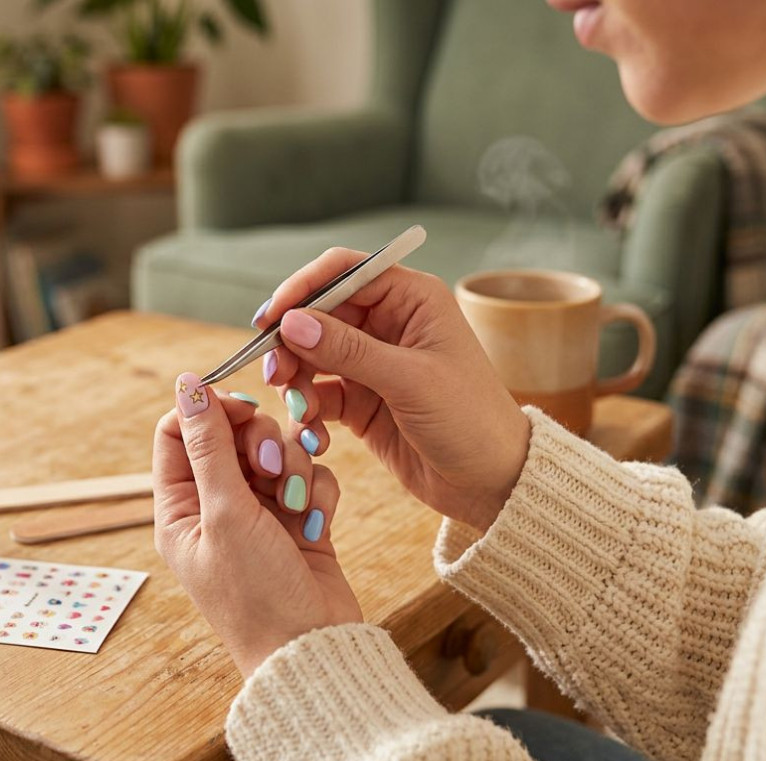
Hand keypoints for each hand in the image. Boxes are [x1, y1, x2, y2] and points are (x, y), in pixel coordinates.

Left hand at [153, 373, 361, 677]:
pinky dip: (317, 491)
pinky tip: (316, 523)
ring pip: (276, 450)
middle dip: (261, 443)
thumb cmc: (257, 595)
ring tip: (295, 505)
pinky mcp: (298, 519)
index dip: (210, 411)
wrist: (312, 649)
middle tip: (270, 469)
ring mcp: (259, 513)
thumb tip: (187, 384)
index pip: (178, 431)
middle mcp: (215, 507)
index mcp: (179, 508)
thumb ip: (209, 445)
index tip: (243, 409)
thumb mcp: (225, 514)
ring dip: (292, 468)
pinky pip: (310, 475)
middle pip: (233, 434)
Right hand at [255, 248, 531, 529]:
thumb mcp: (410, 380)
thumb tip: (292, 322)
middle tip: (273, 374)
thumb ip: (348, 350)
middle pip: (319, 314)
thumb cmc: (471, 420)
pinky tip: (313, 433)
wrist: (494, 483)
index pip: (345, 272)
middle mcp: (390, 323)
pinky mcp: (361, 401)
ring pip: (312, 355)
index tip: (271, 317)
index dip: (303, 288)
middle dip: (291, 342)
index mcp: (412, 299)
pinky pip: (318, 394)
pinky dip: (307, 411)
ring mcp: (373, 363)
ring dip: (295, 379)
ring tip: (297, 407)